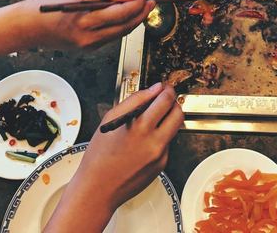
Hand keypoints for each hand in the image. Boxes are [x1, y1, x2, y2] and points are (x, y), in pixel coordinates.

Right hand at [0, 0, 154, 55]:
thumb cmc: (49, 6)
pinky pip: (111, 36)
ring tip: (142, 8)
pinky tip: (125, 16)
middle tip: (150, 2)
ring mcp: (90, 46)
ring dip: (133, 21)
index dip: (135, 5)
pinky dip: (121, 26)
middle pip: (125, 27)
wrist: (28, 27)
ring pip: (120, 33)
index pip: (120, 14)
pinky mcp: (89, 48)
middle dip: (140, 14)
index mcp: (85, 21)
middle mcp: (89, 38)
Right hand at [44, 83, 183, 231]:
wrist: (98, 188)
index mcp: (139, 126)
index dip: (166, 90)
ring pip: (174, 128)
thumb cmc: (99, 155)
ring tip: (153, 119)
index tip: (164, 87)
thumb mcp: (111, 120)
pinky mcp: (162, 164)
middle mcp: (154, 140)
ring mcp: (160, 154)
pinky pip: (167, 144)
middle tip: (165, 100)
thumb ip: (135, 100)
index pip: (165, 100)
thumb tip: (154, 89)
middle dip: (173, 103)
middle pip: (177, 113)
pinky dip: (160, 138)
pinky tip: (144, 142)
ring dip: (168, 119)